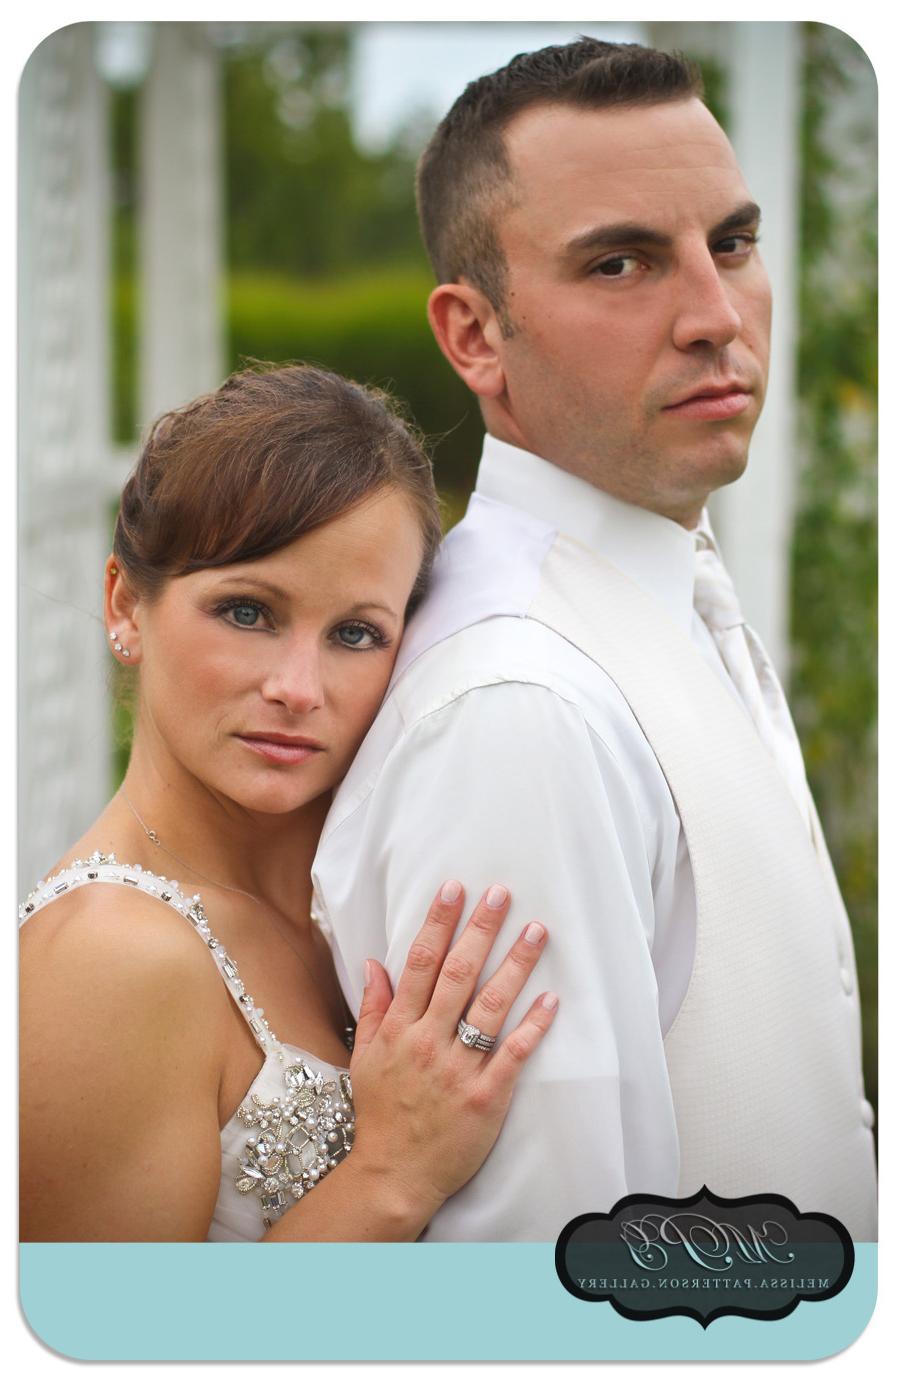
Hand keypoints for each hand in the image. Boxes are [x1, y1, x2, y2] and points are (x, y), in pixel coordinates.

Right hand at [347, 881, 557, 1227]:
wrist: (394, 1175)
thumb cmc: (382, 1114)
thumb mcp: (365, 1058)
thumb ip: (374, 1008)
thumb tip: (375, 962)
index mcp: (400, 1030)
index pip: (420, 964)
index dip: (438, 923)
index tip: (454, 889)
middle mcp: (429, 1043)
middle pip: (457, 975)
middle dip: (480, 930)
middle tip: (501, 894)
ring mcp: (459, 1069)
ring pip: (490, 1007)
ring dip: (515, 965)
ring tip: (537, 931)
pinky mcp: (487, 1097)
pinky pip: (513, 1054)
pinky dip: (533, 1026)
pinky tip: (551, 999)